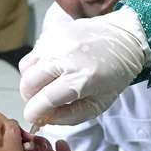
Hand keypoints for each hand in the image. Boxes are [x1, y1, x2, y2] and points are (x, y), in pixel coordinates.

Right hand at [19, 7, 149, 125]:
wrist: (125, 38)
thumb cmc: (115, 74)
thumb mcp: (99, 104)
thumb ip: (70, 116)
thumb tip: (43, 118)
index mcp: (81, 78)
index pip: (44, 100)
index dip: (34, 113)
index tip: (34, 118)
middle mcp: (65, 57)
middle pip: (28, 84)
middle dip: (30, 98)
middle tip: (42, 102)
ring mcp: (56, 41)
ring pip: (26, 68)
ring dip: (32, 81)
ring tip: (47, 85)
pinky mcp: (53, 31)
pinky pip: (34, 53)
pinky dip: (38, 65)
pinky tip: (54, 68)